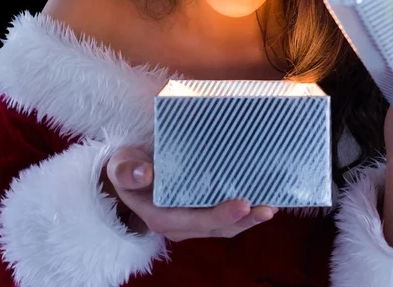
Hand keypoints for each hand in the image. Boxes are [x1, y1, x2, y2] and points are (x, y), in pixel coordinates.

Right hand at [104, 146, 278, 240]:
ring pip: (224, 226)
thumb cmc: (126, 167)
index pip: (195, 220)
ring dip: (248, 219)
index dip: (221, 215)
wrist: (128, 173)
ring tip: (272, 206)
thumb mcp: (120, 165)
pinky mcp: (199, 210)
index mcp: (160, 215)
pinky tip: (261, 198)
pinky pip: (223, 216)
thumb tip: (145, 173)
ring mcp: (190, 219)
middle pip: (216, 228)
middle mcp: (179, 224)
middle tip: (268, 207)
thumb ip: (127, 171)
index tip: (244, 204)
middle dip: (244, 220)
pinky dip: (243, 211)